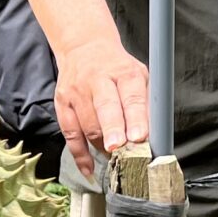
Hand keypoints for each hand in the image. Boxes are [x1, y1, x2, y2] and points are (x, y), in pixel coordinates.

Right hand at [52, 34, 149, 177]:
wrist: (83, 47)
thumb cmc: (116, 67)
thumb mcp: (139, 75)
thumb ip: (146, 104)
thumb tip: (155, 135)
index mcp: (124, 73)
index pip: (131, 97)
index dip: (136, 118)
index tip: (139, 136)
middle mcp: (98, 80)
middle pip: (106, 109)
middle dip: (113, 131)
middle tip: (119, 148)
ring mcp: (78, 92)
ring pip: (88, 125)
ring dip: (101, 146)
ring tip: (115, 159)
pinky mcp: (62, 104)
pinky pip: (70, 135)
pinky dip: (80, 155)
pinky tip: (89, 169)